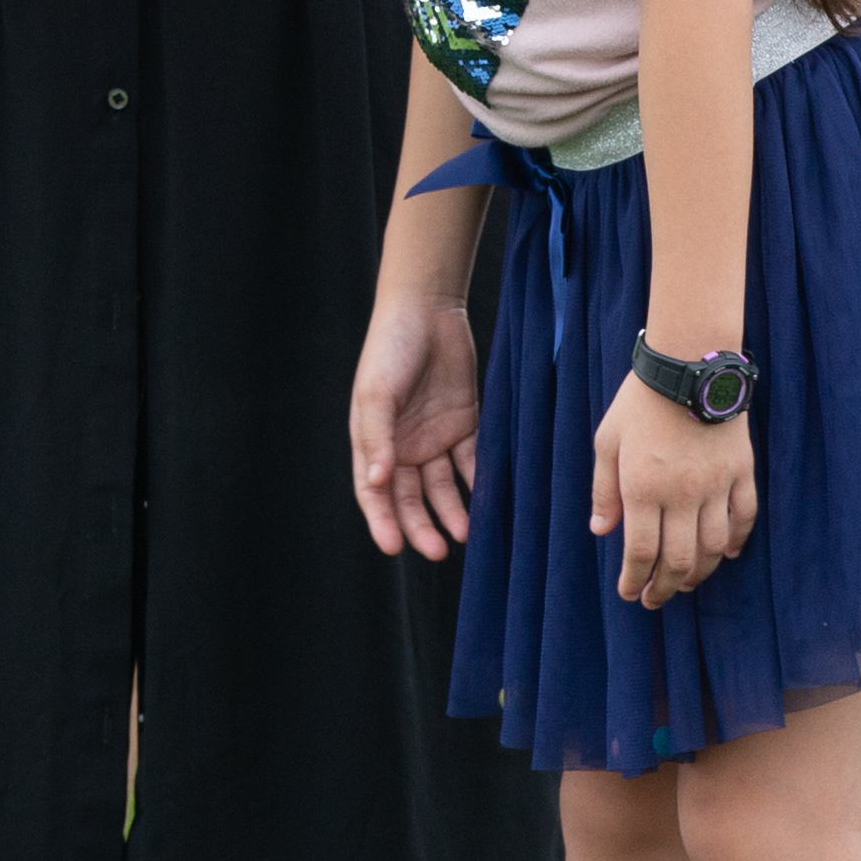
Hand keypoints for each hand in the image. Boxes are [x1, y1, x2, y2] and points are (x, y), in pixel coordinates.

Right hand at [350, 293, 483, 559]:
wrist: (427, 309)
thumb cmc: (390, 348)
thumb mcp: (376, 393)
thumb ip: (376, 438)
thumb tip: (376, 482)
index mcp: (372, 441)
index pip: (374, 492)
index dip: (382, 522)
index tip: (394, 548)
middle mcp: (402, 446)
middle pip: (411, 498)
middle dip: (421, 526)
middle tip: (437, 551)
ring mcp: (434, 437)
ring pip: (444, 487)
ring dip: (453, 512)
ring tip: (466, 533)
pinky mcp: (464, 424)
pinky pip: (472, 461)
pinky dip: (478, 482)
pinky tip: (488, 501)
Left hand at [587, 379, 758, 605]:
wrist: (689, 364)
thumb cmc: (640, 401)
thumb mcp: (607, 441)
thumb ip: (603, 489)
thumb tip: (601, 531)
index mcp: (642, 487)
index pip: (640, 552)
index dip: (634, 581)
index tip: (629, 594)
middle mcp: (681, 494)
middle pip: (678, 560)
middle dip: (664, 588)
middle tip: (655, 599)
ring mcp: (716, 485)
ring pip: (713, 547)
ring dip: (699, 574)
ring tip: (686, 583)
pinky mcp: (741, 472)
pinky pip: (744, 517)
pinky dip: (737, 542)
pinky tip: (726, 555)